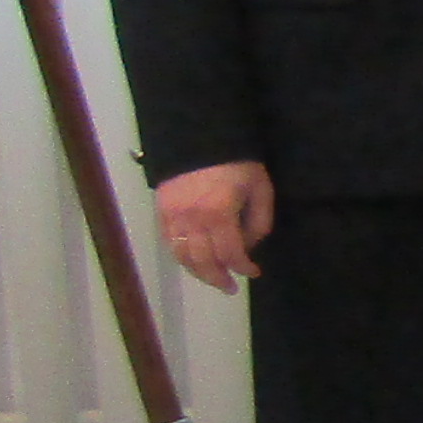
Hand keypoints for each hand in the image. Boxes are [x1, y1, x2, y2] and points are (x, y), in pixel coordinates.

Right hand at [154, 160, 271, 292]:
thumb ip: (259, 222)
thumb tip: (249, 247)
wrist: (201, 135)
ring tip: (213, 278)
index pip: (230, 254)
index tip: (253, 273)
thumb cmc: (238, 162)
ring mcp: (173, 216)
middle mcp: (192, 219)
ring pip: (182, 256)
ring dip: (198, 272)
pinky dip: (181, 256)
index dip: (243, 268)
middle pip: (203, 261)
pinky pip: (169, 242)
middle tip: (230, 287)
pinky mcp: (161, 210)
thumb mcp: (261, 189)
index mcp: (219, 214)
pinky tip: (194, 261)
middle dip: (218, 278)